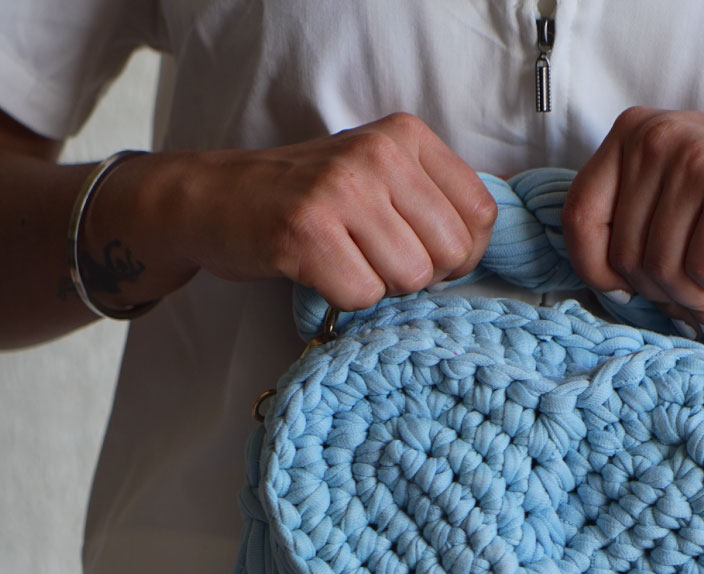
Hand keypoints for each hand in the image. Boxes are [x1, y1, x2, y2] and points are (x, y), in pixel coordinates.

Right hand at [90, 112, 498, 311]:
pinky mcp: (306, 231)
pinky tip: (320, 271)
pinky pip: (363, 295)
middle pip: (450, 254)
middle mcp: (379, 154)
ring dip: (380, 287)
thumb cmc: (306, 199)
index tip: (425, 256)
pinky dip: (345, 299)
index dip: (461, 254)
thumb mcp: (378, 176)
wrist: (214, 198)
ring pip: (410, 279)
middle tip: (376, 262)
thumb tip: (479, 253)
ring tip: (346, 262)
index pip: (480, 215)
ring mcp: (341, 190)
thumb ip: (431, 202)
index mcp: (406, 136)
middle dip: (420, 276)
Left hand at [562, 108, 703, 340]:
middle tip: (696, 292)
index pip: (579, 220)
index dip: (597, 271)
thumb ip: (635, 227)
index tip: (628, 288)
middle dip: (662, 292)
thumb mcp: (676, 190)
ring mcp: (699, 161)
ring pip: (665, 271)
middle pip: (626, 257)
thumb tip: (612, 299)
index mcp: (631, 135)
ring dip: (696, 296)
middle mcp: (658, 139)